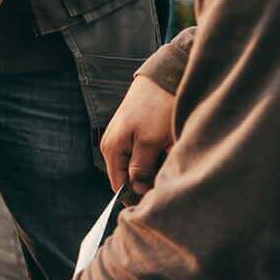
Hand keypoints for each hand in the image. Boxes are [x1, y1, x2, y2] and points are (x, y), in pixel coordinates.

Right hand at [100, 74, 174, 194]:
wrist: (163, 76)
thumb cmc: (156, 107)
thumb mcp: (150, 141)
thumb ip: (141, 169)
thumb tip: (137, 192)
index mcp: (112, 149)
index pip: (119, 186)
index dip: (136, 198)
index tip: (157, 203)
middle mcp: (112, 144)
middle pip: (127, 177)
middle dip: (146, 183)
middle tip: (167, 183)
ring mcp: (122, 137)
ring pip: (136, 166)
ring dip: (152, 169)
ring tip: (168, 164)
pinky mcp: (133, 131)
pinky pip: (141, 153)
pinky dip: (154, 157)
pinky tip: (166, 152)